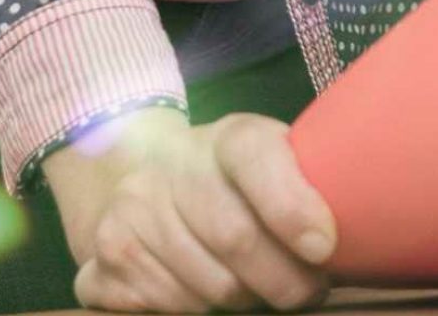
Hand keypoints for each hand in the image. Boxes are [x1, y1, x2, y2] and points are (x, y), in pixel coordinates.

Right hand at [40, 105, 337, 310]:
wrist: (151, 174)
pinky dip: (196, 311)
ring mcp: (127, 213)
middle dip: (283, 280)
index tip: (323, 248)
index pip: (256, 158)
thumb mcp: (276, 160)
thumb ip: (309, 184)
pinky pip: (160, 307)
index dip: (292, 206)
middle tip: (307, 291)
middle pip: (235, 238)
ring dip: (243, 301)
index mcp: (227, 138)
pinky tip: (206, 291)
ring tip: (257, 288)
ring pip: (204, 285)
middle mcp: (167, 169)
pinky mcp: (101, 258)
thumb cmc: (238, 180)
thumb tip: (335, 241)